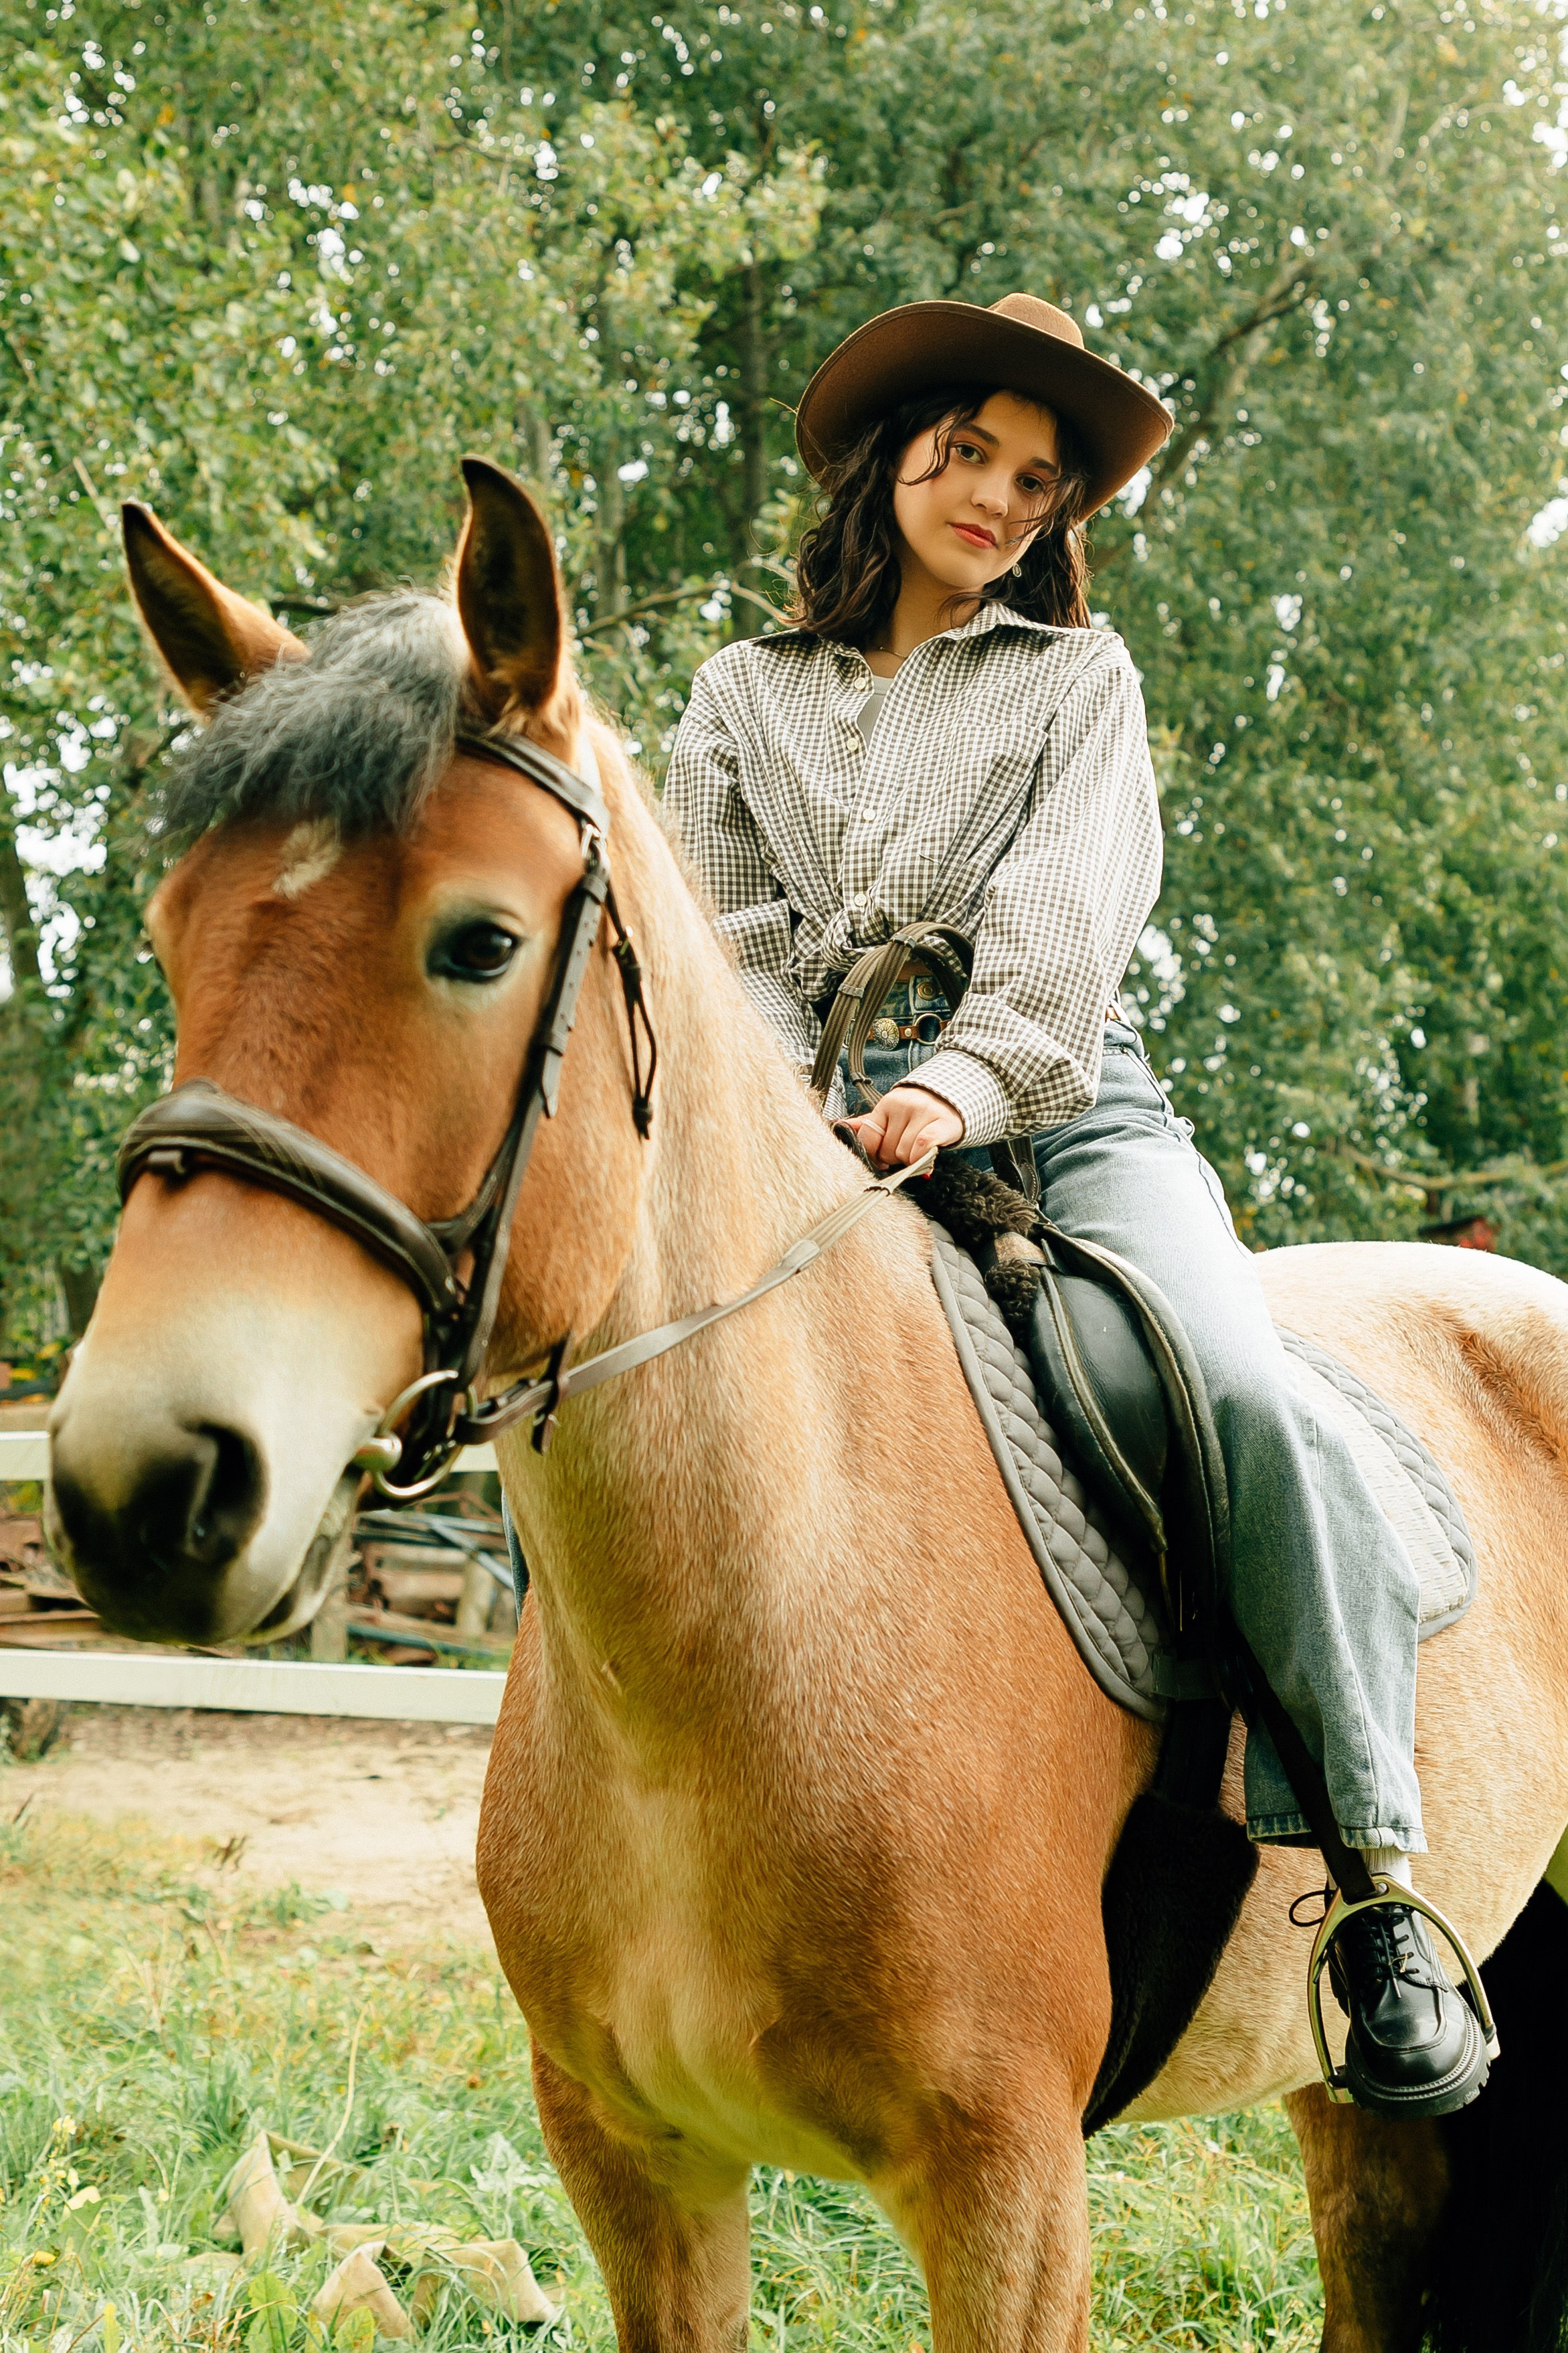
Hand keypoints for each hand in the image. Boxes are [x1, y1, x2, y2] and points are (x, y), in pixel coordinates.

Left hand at [846, 1084, 964, 1169]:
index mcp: (886, 1104)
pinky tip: (924, 1158)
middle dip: (895, 1157)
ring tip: (916, 1150)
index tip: (881, 1158)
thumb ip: (868, 1124)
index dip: (873, 1154)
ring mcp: (923, 1112)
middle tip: (905, 1149)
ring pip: (905, 1153)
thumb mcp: (891, 1114)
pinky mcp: (941, 1123)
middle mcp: (903, 1105)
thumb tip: (841, 1126)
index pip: (868, 1138)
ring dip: (910, 1159)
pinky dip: (921, 1158)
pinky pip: (923, 1147)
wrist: (952, 1098)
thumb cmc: (917, 1112)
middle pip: (888, 1150)